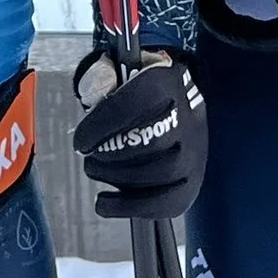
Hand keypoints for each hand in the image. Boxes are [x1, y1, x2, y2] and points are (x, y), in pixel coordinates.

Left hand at [72, 50, 205, 222]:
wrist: (174, 100)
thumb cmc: (139, 89)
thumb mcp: (119, 69)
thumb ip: (103, 75)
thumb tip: (99, 86)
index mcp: (168, 81)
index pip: (137, 102)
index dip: (103, 125)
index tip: (81, 141)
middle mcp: (189, 117)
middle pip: (155, 141)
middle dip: (113, 154)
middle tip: (90, 157)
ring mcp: (195, 151)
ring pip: (165, 173)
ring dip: (120, 178)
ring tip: (96, 170)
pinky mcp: (192, 180)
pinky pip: (170, 203)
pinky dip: (132, 207)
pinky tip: (107, 202)